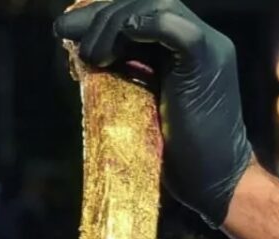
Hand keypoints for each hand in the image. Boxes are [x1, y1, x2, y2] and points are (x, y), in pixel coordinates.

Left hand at [54, 0, 253, 227]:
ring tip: (87, 55)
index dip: (103, 15)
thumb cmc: (179, 155)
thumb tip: (84, 56)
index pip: (141, 12)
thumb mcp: (143, 105)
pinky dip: (134, 28)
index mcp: (185, 48)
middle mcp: (201, 39)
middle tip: (64, 33)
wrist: (215, 181)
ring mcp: (208, 47)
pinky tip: (106, 53)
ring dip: (112, 24)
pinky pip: (169, 25)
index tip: (66, 30)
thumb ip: (126, 75)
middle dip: (100, 15)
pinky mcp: (205, 61)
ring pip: (156, 7)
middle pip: (145, 4)